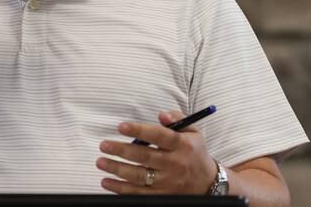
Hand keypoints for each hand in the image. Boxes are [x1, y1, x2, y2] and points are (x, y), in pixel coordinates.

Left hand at [96, 110, 217, 194]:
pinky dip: (121, 189)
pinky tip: (107, 182)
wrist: (208, 184)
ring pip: (139, 177)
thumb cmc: (194, 152)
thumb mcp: (193, 132)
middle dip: (121, 150)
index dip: (139, 130)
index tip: (121, 126)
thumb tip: (161, 114)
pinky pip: (139, 194)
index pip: (159, 135)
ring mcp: (168, 182)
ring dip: (117, 170)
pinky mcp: (163, 196)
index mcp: (182, 145)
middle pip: (145, 156)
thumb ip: (177, 119)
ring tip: (101, 162)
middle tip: (104, 145)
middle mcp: (175, 164)